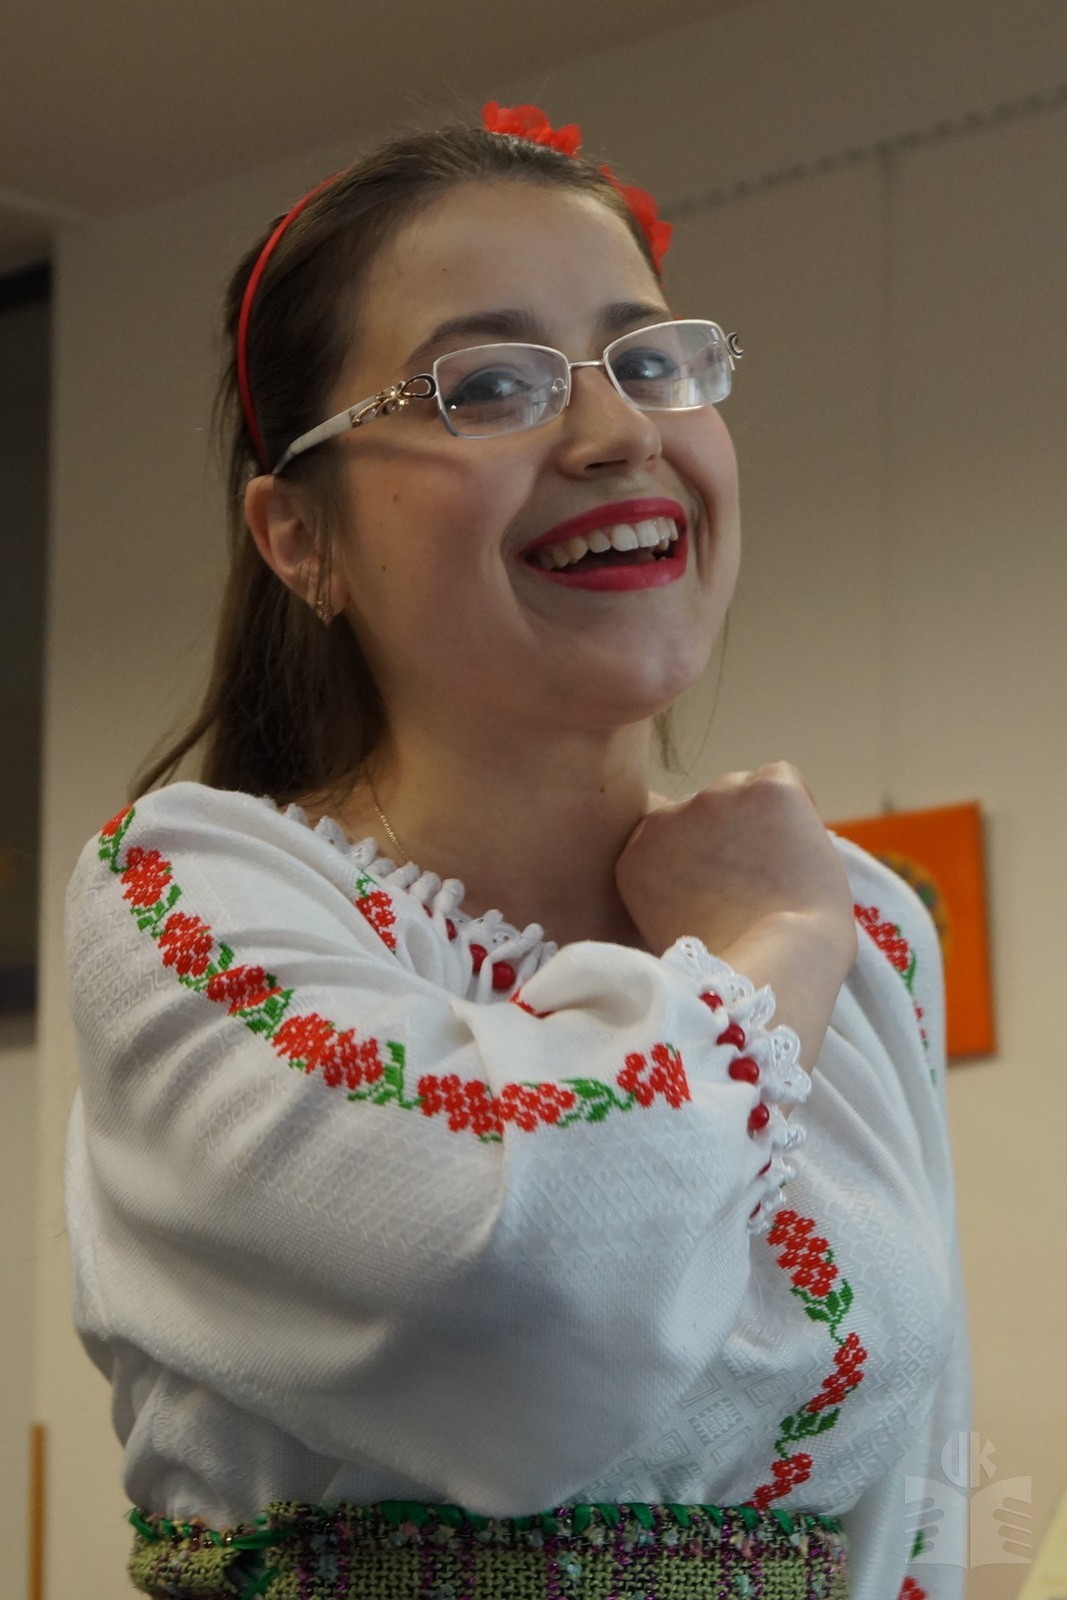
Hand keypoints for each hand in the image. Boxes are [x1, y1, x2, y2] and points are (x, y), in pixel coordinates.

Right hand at [616, 764, 857, 1068]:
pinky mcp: (764, 790)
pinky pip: (782, 779)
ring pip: (743, 791)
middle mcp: (666, 818)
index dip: (704, 862)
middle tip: (752, 889)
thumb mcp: (668, 926)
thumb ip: (669, 884)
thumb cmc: (733, 969)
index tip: (721, 896)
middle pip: (706, 809)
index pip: (671, 833)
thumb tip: (697, 863)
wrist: (774, 973)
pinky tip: (797, 851)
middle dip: (730, 838)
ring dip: (760, 823)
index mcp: (636, 854)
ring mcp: (715, 797)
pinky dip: (796, 808)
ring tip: (777, 877)